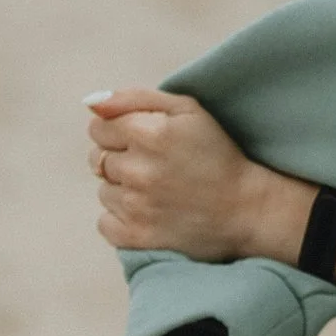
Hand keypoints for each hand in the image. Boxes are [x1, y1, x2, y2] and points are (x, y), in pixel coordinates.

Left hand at [85, 88, 311, 261]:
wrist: (245, 209)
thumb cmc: (216, 154)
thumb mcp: (188, 111)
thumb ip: (135, 99)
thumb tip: (90, 102)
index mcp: (150, 133)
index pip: (98, 127)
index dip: (120, 130)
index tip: (145, 140)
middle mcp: (138, 169)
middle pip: (97, 158)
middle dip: (121, 158)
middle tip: (156, 166)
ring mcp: (135, 206)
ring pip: (103, 190)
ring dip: (124, 189)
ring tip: (159, 190)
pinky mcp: (135, 236)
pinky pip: (104, 221)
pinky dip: (121, 217)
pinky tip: (150, 212)